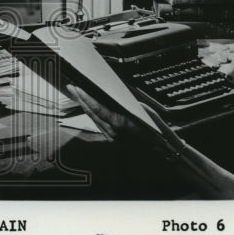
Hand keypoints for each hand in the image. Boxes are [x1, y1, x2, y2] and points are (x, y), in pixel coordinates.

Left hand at [66, 84, 184, 155]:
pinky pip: (99, 124)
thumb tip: (111, 92)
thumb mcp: (141, 110)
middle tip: (72, 88)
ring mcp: (112, 137)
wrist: (161, 147)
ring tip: (77, 94)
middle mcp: (113, 132)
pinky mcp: (113, 140)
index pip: (97, 108)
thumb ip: (123, 102)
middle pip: (91, 113)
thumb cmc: (154, 128)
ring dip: (85, 106)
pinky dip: (93, 114)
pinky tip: (89, 107)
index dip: (86, 97)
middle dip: (80, 99)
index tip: (78, 88)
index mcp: (119, 123)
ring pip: (94, 119)